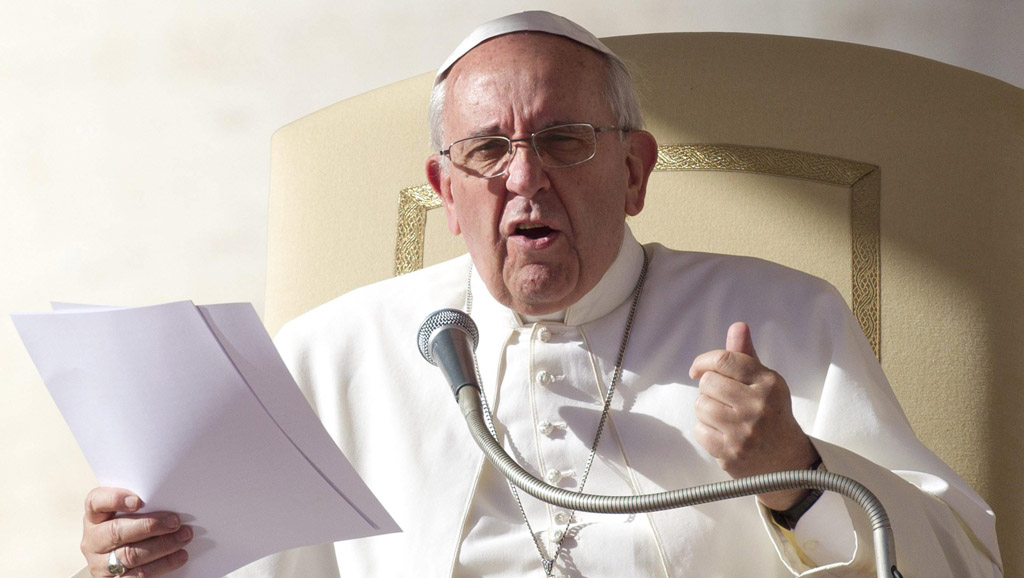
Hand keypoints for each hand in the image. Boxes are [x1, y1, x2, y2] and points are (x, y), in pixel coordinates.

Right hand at [81, 487, 190, 576]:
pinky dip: (163, 564)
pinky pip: (138, 575)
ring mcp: (101, 563)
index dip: (114, 500)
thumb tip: (171, 500)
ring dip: (162, 546)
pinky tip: (179, 556)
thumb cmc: (131, 529)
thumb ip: (144, 505)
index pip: (96, 502)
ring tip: (183, 537)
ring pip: (130, 555)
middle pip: (116, 532)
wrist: (124, 562)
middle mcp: (94, 540)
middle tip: (174, 522)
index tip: (138, 501)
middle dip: (149, 526)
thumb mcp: (131, 514)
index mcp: (95, 517)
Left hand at [689, 322, 818, 510]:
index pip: (724, 360)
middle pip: (707, 383)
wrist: (786, 462)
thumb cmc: (770, 414)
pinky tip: (724, 435)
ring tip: (725, 418)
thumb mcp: (764, 382)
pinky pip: (700, 430)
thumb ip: (746, 355)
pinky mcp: (732, 453)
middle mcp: (758, 405)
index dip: (703, 361)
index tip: (698, 369)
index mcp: (769, 383)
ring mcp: (745, 431)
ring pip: (701, 406)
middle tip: (722, 399)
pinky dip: (706, 432)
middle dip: (708, 389)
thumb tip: (738, 326)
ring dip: (706, 410)